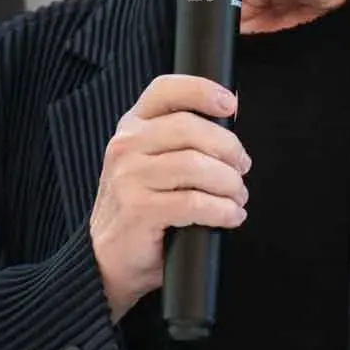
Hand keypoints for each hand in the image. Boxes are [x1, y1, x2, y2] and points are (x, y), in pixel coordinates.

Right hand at [89, 74, 249, 321]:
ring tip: (237, 197)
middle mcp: (126, 146)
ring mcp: (128, 177)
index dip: (202, 90)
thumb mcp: (154, 163)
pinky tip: (230, 216)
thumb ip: (181, 141)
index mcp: (132, 127)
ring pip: (196, 165)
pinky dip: (222, 210)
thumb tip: (230, 125)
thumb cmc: (141, 209)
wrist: (107, 259)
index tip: (231, 104)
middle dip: (229, 149)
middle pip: (191, 128)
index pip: (166, 90)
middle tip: (242, 169)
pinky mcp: (138, 209)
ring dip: (229, 184)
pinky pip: (194, 202)